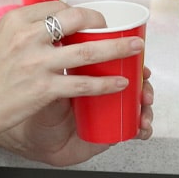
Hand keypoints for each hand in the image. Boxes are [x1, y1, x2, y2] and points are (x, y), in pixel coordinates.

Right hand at [0, 1, 144, 149]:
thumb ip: (25, 29)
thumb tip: (53, 23)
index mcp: (16, 20)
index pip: (58, 5)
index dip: (79, 11)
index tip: (90, 19)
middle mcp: (28, 36)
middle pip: (78, 19)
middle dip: (103, 22)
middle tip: (116, 29)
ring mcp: (36, 62)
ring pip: (88, 50)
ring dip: (118, 48)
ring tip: (136, 48)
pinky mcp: (43, 89)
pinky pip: (83, 83)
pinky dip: (105, 83)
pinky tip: (120, 83)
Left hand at [6, 65, 154, 165]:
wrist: (31, 138)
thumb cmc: (36, 106)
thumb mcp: (42, 82)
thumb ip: (52, 63)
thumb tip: (61, 39)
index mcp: (92, 73)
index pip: (119, 60)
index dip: (133, 59)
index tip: (138, 55)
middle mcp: (104, 90)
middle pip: (135, 81)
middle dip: (144, 82)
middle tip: (144, 83)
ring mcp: (109, 111)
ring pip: (139, 104)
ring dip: (147, 105)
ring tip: (144, 109)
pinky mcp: (110, 132)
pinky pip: (133, 129)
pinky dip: (143, 128)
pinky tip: (143, 129)